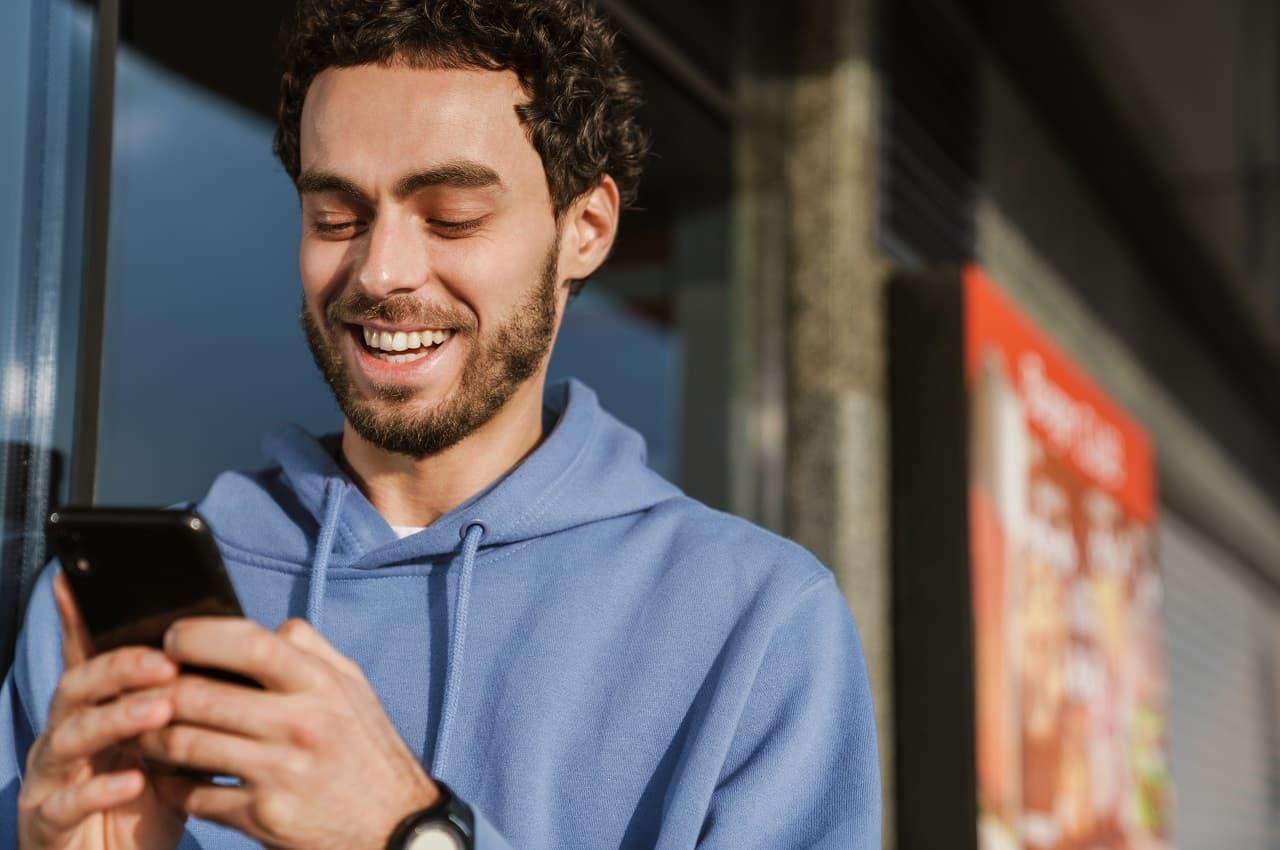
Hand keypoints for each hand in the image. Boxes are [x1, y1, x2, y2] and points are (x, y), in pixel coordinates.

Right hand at [17, 572, 185, 849]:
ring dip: (115, 720)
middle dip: (119, 668)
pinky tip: (132, 783)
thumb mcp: (174, 742)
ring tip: (159, 710)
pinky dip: (99, 791)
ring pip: (70, 737)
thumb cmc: (150, 799)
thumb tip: (237, 649)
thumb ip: (187, 700)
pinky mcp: (49, 823)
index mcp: (97, 709)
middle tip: (165, 661)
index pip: (91, 654)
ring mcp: (52, 778)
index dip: (82, 618)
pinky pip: (66, 803)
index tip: (80, 580)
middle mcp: (67, 735)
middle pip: (78, 686)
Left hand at [137, 618, 438, 849]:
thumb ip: (313, 651)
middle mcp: (301, 724)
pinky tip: (169, 776)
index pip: (250, 643)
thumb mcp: (353, 688)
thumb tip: (271, 627)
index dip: (199, 635)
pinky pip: (195, 796)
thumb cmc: (365, 748)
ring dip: (151, 737)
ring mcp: (280, 773)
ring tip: (142, 730)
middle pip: (200, 695)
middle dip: (155, 690)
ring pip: (185, 745)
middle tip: (137, 689)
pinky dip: (172, 785)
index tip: (173, 638)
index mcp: (320, 685)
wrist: (393, 825)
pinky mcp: (264, 817)